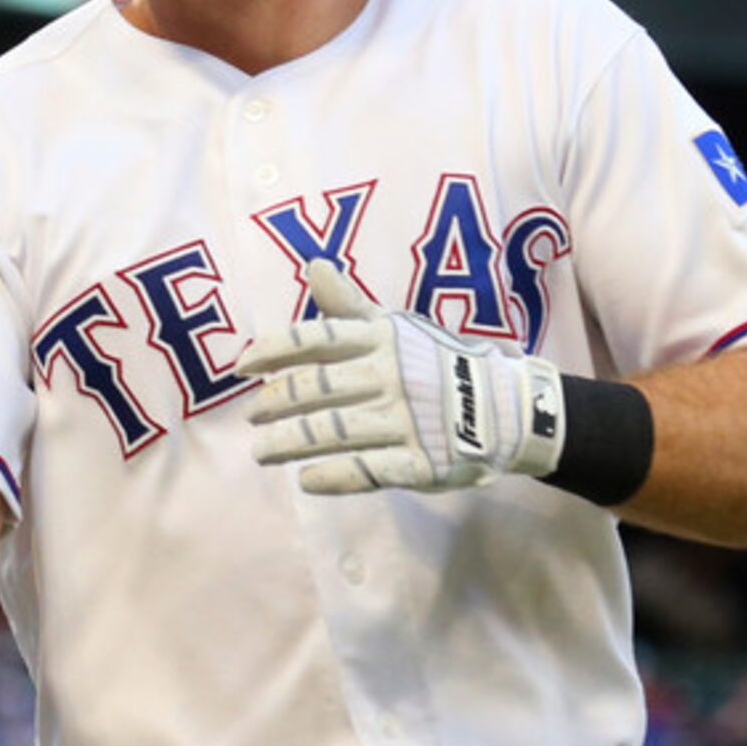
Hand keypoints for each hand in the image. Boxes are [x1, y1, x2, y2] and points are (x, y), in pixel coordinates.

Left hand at [236, 260, 565, 494]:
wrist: (505, 406)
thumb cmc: (435, 363)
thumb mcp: (396, 328)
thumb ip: (348, 306)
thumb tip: (313, 265)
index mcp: (383, 342)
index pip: (320, 339)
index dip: (276, 349)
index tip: (241, 366)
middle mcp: (392, 378)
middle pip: (320, 389)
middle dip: (277, 402)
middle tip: (251, 416)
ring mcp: (408, 422)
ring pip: (336, 431)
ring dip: (291, 442)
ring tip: (261, 451)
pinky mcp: (422, 463)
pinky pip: (372, 471)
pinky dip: (336, 476)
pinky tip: (306, 480)